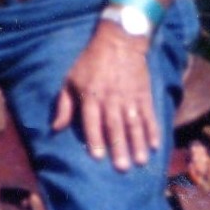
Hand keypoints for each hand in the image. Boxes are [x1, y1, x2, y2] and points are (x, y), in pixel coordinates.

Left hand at [51, 22, 159, 169]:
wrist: (119, 40)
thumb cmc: (90, 62)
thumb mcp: (71, 79)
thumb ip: (64, 105)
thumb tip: (55, 128)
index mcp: (91, 96)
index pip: (92, 121)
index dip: (95, 139)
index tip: (98, 157)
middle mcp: (111, 99)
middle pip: (115, 126)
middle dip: (119, 148)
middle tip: (122, 168)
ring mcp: (129, 97)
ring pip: (134, 124)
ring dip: (137, 144)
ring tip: (140, 162)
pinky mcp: (143, 94)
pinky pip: (149, 114)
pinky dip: (153, 129)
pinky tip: (154, 145)